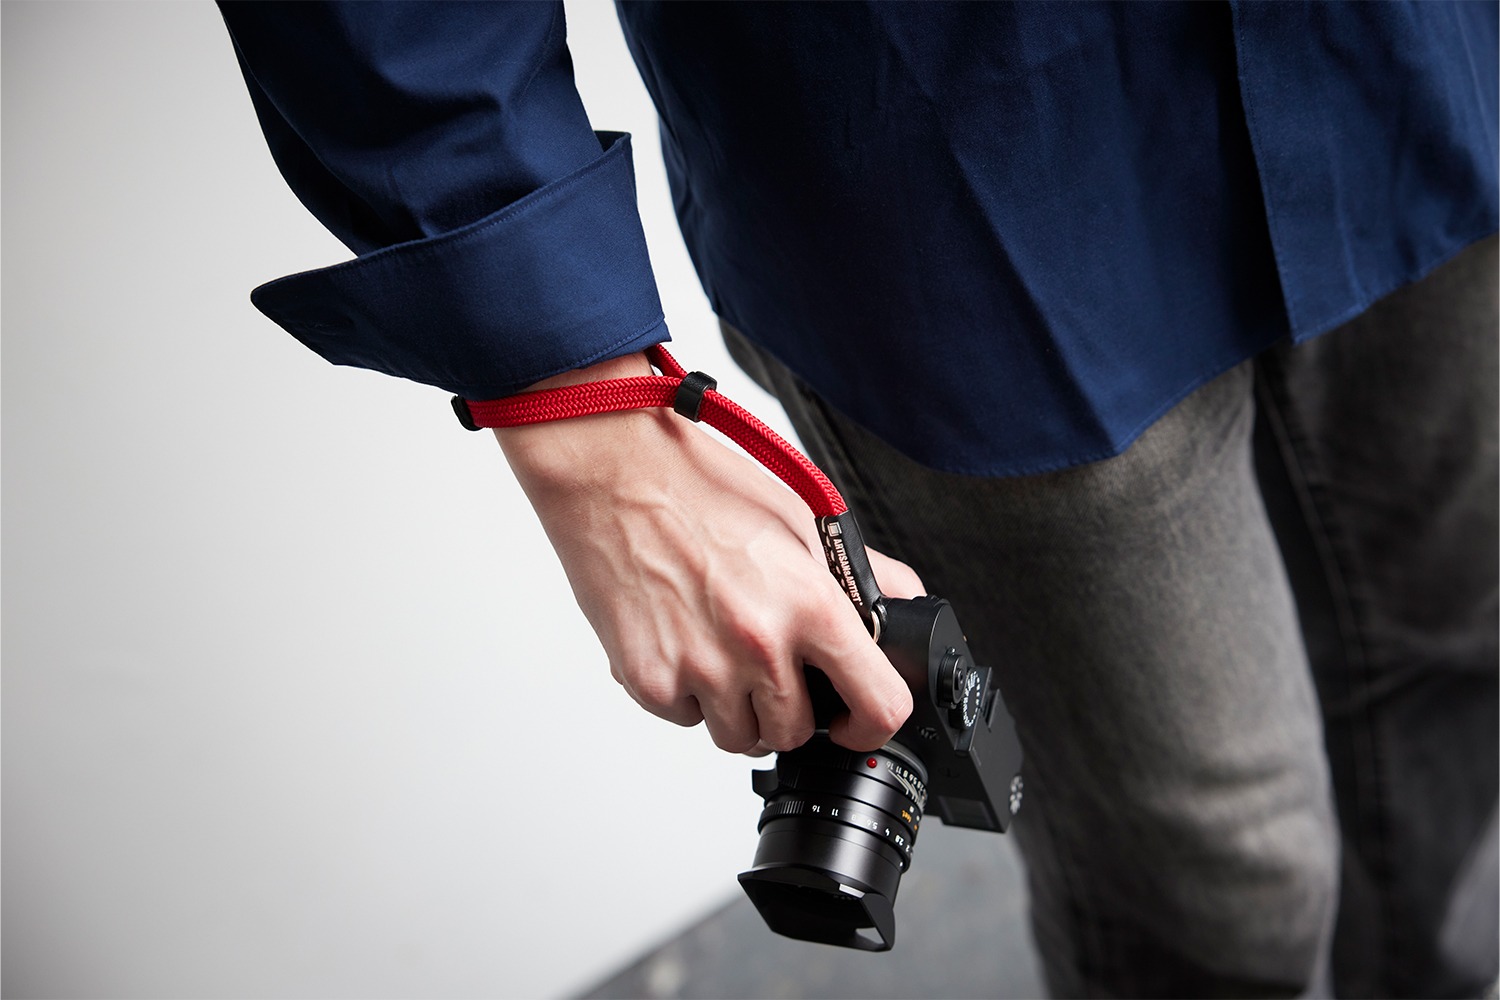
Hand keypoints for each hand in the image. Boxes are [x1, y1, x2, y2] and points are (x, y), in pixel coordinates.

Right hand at [495, 352, 921, 753]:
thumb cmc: (700, 489)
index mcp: (811, 605)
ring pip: (738, 738)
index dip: (870, 724)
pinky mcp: (649, 681)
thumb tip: (902, 603)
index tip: (854, 720)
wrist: (614, 474)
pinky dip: (686, 694)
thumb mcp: (800, 520)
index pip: (878, 706)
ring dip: (736, 709)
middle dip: (789, 710)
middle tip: (769, 665)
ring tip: (721, 649)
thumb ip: (860, 573)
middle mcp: (759, 644)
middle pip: (795, 733)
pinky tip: (681, 640)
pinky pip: (684, 719)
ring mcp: (701, 669)